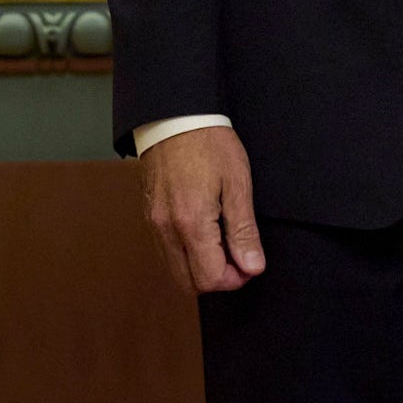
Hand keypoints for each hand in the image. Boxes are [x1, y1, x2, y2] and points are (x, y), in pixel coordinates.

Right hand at [139, 124, 265, 294]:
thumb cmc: (210, 145)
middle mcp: (166, 230)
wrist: (175, 119)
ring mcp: (154, 225)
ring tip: (226, 244)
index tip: (251, 264)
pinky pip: (167, 253)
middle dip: (218, 278)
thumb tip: (252, 267)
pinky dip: (188, 256)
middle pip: (189, 283)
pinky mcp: (150, 218)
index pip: (209, 278)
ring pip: (176, 270)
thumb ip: (243, 230)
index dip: (235, 279)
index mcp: (191, 223)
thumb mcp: (238, 183)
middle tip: (241, 257)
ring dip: (202, 268)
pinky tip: (207, 236)